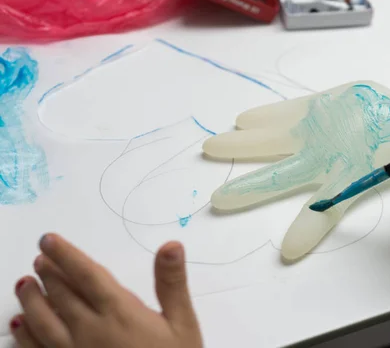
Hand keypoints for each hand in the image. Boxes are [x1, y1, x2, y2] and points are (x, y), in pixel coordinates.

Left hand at [11, 234, 202, 347]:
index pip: (86, 275)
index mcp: (119, 312)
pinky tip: (19, 324)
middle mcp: (90, 330)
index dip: (66, 255)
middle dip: (49, 273)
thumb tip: (171, 245)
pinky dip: (23, 336)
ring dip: (31, 299)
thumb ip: (172, 284)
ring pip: (42, 321)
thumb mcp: (182, 324)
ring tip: (23, 283)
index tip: (49, 240)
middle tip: (39, 257)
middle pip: (61, 295)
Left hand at [203, 81, 389, 260]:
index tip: (287, 252)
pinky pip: (284, 114)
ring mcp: (312, 136)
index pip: (325, 213)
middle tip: (219, 201)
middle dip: (250, 190)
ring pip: (271, 145)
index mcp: (345, 180)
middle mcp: (321, 162)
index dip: (308, 231)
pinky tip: (241, 121)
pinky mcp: (311, 111)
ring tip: (211, 148)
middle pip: (280, 180)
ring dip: (241, 148)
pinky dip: (264, 117)